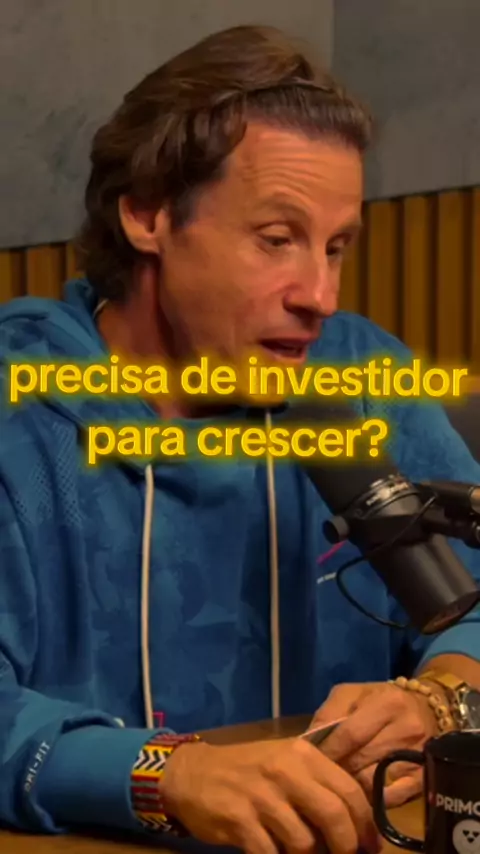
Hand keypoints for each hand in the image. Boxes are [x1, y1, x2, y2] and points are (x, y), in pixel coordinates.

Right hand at [161, 737, 381, 853]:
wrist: (192, 773)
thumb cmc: (247, 770)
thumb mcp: (285, 762)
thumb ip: (317, 784)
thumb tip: (356, 823)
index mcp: (302, 755)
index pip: (349, 791)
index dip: (365, 825)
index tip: (370, 846)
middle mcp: (285, 771)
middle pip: (334, 817)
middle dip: (345, 846)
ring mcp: (262, 796)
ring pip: (305, 843)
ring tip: (298, 852)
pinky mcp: (240, 820)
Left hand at [310, 682, 438, 807]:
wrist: (428, 708)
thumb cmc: (381, 699)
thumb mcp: (353, 694)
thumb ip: (330, 712)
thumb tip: (308, 741)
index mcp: (388, 703)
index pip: (350, 734)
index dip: (328, 750)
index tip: (310, 761)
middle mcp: (407, 729)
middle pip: (362, 760)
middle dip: (337, 770)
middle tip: (320, 778)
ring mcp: (418, 757)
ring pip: (375, 782)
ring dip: (352, 788)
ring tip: (337, 788)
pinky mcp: (424, 778)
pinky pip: (392, 797)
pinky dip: (373, 800)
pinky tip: (360, 797)